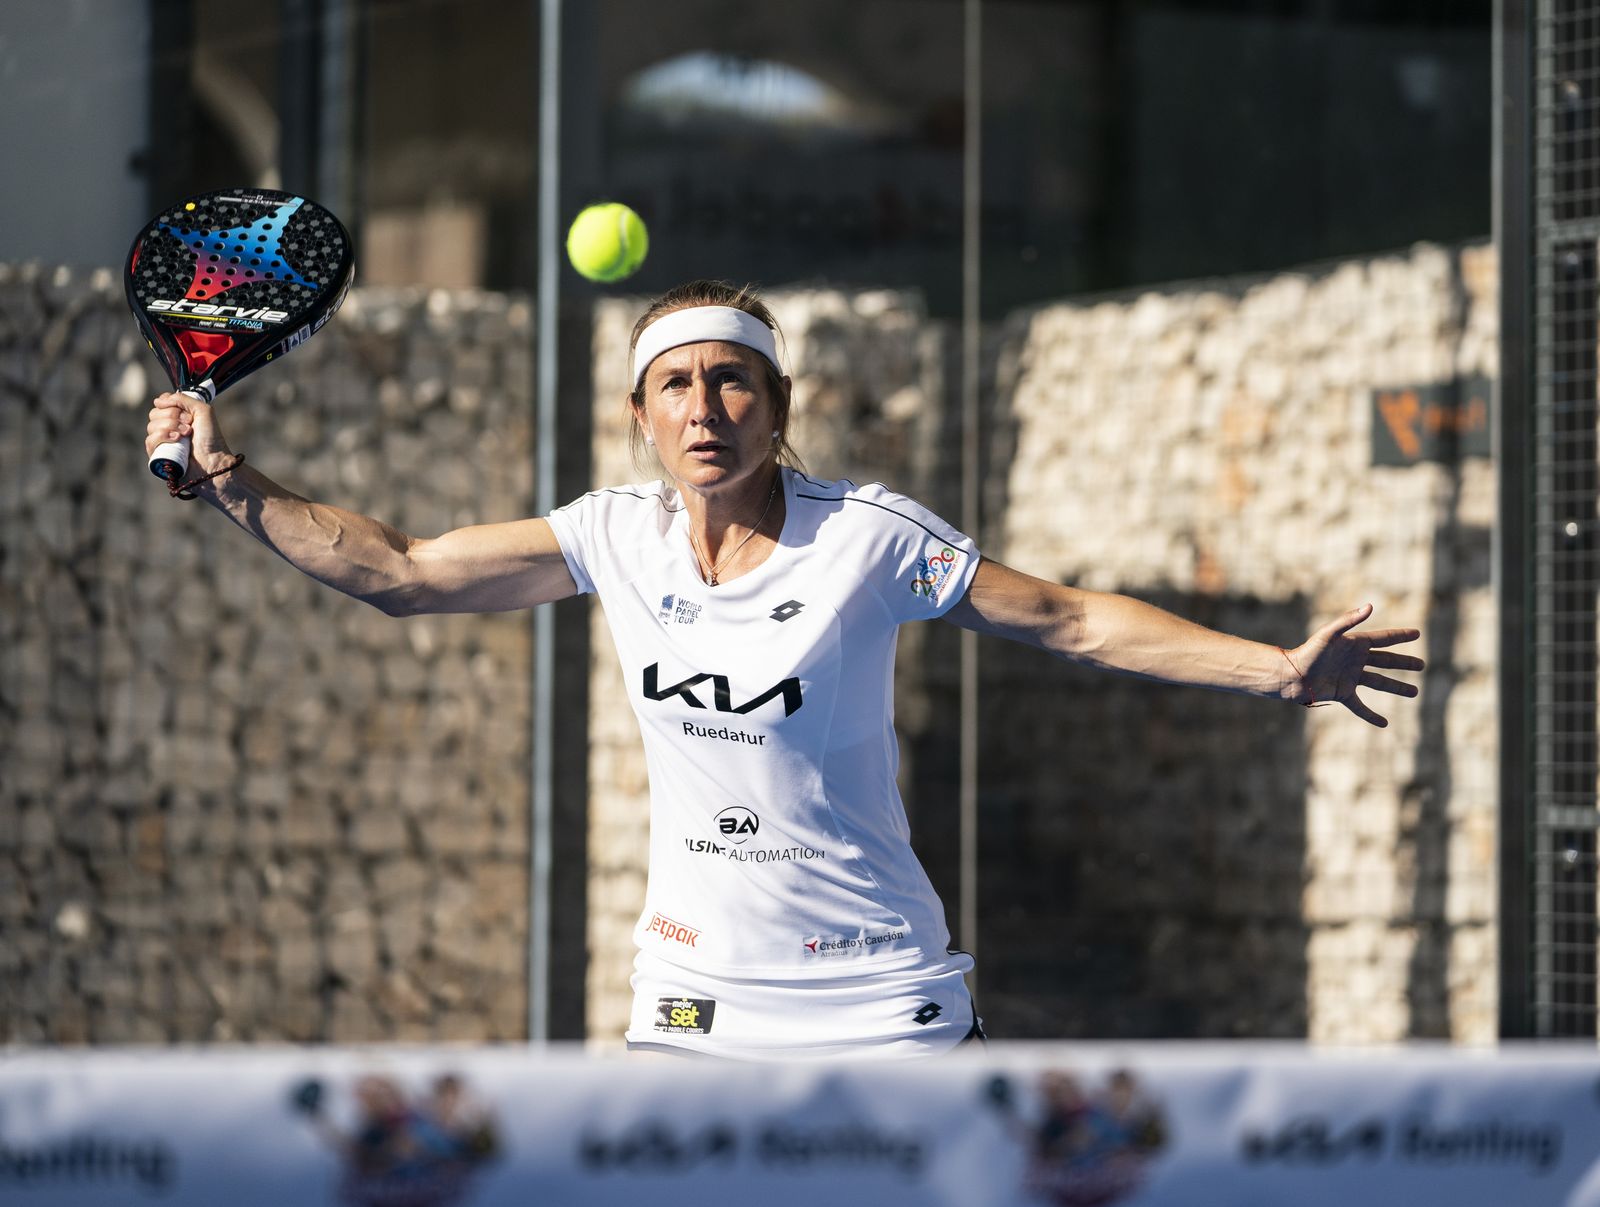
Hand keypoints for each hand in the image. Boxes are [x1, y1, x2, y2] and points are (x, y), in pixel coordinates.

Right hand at [145, 391, 232, 471]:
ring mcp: (162, 442)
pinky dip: (162, 437)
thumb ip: (183, 399)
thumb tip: (161, 400)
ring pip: (151, 426)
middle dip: (173, 416)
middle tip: (189, 424)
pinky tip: (177, 440)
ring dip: (171, 426)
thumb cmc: (211, 438)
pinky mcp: (158, 455)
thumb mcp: (202, 410)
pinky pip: (150, 441)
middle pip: (154, 413)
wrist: (213, 461)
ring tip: (186, 434)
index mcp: (178, 416)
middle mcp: (168, 428)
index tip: (182, 409)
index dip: (167, 402)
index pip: (160, 403)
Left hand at [1283, 603, 1422, 727]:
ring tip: (1415, 693)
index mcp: (1354, 644)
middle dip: (1404, 663)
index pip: (1383, 639)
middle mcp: (1355, 660)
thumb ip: (1348, 620)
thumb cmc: (1308, 652)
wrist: (1291, 675)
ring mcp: (1350, 677)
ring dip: (1397, 687)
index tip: (1417, 634)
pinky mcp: (1342, 693)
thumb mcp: (1328, 634)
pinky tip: (1384, 724)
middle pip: (1385, 661)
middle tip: (1422, 665)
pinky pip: (1360, 706)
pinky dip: (1372, 715)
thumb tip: (1370, 607)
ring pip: (1379, 683)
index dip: (1400, 636)